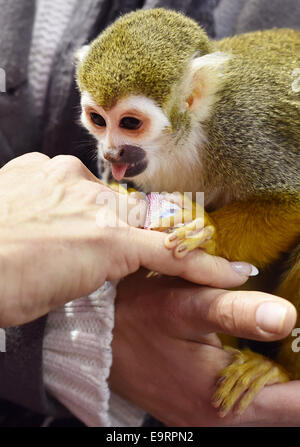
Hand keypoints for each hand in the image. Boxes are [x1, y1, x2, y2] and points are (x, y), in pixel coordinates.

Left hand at [0, 153, 252, 326]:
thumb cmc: (6, 289)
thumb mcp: (67, 293)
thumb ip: (102, 265)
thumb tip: (111, 253)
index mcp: (107, 241)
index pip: (170, 252)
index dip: (205, 264)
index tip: (229, 270)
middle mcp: (95, 200)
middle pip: (141, 214)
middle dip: (138, 231)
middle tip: (116, 247)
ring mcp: (67, 176)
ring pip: (103, 193)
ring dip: (94, 212)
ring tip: (64, 231)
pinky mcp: (40, 164)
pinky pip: (68, 178)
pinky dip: (64, 194)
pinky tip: (43, 210)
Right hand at [109, 270, 297, 425]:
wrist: (96, 340)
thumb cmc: (138, 317)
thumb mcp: (185, 305)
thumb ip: (236, 312)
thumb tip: (287, 316)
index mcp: (223, 398)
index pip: (297, 404)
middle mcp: (219, 420)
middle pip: (285, 408)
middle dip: (295, 374)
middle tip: (296, 344)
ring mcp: (206, 419)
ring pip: (266, 407)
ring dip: (279, 380)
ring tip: (283, 348)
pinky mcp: (196, 411)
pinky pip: (244, 404)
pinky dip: (257, 382)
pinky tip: (253, 355)